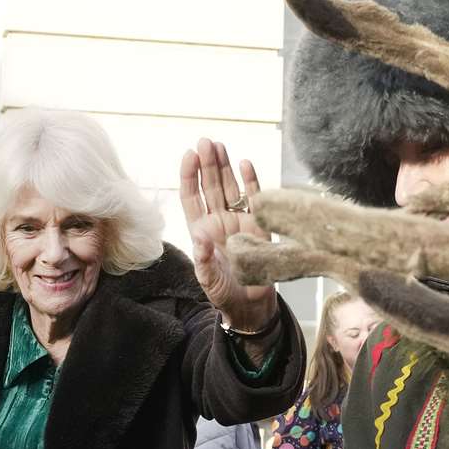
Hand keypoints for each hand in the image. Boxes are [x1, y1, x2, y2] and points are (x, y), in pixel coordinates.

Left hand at [180, 139, 277, 331]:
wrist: (251, 306)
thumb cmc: (225, 293)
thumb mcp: (208, 279)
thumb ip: (203, 258)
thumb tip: (198, 236)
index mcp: (200, 230)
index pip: (191, 197)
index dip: (189, 176)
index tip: (189, 155)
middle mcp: (218, 221)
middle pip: (210, 186)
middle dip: (208, 163)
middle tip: (206, 142)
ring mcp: (238, 221)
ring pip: (229, 187)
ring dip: (225, 166)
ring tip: (220, 146)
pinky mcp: (259, 225)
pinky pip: (253, 199)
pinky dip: (250, 181)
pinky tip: (244, 163)